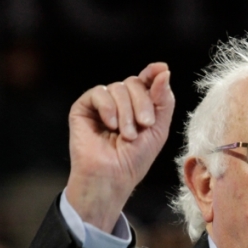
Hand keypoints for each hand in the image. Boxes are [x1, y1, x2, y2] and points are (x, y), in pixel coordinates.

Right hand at [66, 63, 174, 231]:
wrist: (112, 177)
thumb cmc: (134, 160)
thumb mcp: (158, 130)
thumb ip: (163, 100)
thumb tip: (163, 70)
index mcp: (138, 106)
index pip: (145, 80)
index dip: (153, 73)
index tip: (162, 70)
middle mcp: (119, 102)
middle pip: (134, 83)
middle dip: (143, 103)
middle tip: (145, 125)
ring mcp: (101, 104)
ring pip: (118, 87)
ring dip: (127, 112)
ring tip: (127, 135)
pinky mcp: (83, 108)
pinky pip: (99, 93)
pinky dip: (108, 108)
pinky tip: (111, 126)